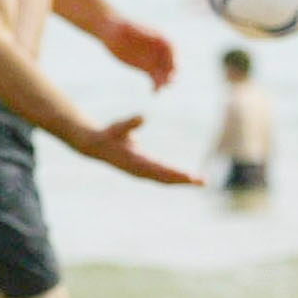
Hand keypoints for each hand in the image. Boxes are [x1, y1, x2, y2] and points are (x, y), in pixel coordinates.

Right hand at [76, 115, 203, 185]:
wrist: (94, 146)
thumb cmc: (108, 135)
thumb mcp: (118, 127)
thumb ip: (130, 123)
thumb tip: (143, 115)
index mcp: (136, 162)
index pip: (161, 171)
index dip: (177, 174)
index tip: (191, 177)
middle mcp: (139, 170)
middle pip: (165, 179)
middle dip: (184, 180)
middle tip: (203, 181)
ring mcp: (140, 172)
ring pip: (164, 180)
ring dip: (181, 181)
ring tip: (199, 181)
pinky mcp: (141, 170)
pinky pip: (161, 176)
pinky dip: (173, 178)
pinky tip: (184, 178)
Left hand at [102, 18, 175, 89]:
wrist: (112, 33)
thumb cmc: (118, 28)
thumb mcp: (126, 28)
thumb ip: (135, 32)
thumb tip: (136, 32)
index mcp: (159, 37)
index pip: (171, 48)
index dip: (174, 57)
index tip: (174, 66)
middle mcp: (160, 49)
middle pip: (170, 62)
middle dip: (172, 71)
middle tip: (170, 81)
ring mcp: (155, 59)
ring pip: (164, 72)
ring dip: (165, 80)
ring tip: (160, 88)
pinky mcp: (148, 67)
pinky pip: (155, 78)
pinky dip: (156, 85)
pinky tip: (154, 92)